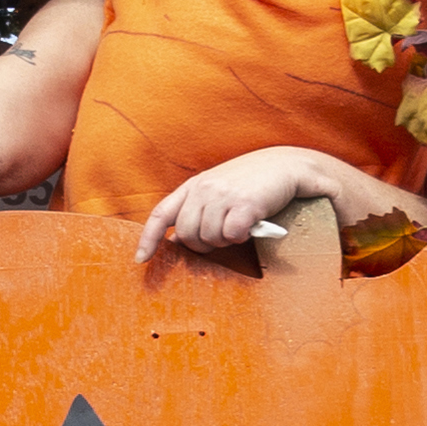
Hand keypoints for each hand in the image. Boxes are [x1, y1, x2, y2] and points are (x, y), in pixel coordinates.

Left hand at [136, 146, 338, 260]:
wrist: (285, 165)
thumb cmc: (252, 182)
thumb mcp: (218, 190)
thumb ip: (197, 210)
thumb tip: (178, 240)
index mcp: (193, 185)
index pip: (160, 214)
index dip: (148, 239)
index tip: (141, 260)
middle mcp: (203, 188)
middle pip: (187, 234)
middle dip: (203, 244)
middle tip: (223, 236)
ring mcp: (222, 195)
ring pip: (209, 238)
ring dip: (225, 240)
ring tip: (239, 226)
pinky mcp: (243, 204)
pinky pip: (231, 236)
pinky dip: (241, 237)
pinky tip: (251, 225)